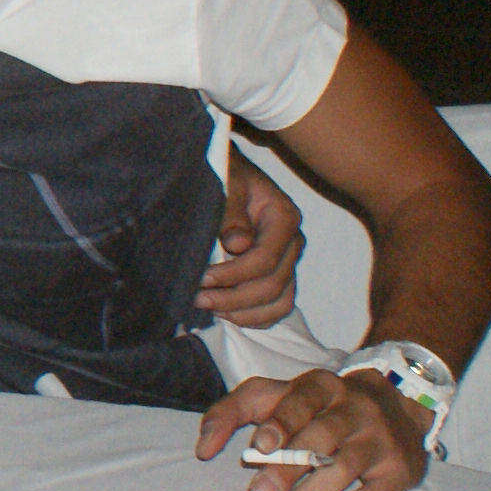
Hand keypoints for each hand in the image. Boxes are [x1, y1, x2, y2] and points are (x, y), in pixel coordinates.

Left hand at [194, 370, 429, 490]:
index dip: (281, 423)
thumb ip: (233, 412)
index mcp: (322, 386)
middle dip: (288, 468)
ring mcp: (382, 439)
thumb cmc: (318, 407)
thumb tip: (203, 448)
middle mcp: (356, 408)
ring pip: (344, 470)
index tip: (258, 447)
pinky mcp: (400, 471)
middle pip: (322, 437)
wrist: (396, 407)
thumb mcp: (277, 396)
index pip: (302, 400)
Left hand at [199, 148, 305, 324]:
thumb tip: (238, 245)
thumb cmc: (225, 175)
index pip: (264, 259)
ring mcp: (288, 261)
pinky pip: (277, 306)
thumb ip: (230, 212)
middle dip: (233, 298)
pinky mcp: (279, 273)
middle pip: (273, 285)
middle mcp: (293, 242)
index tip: (200, 278)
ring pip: (279, 302)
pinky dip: (254, 317)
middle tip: (197, 299)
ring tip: (210, 309)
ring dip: (244, 313)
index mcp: (284, 217)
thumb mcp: (225, 183)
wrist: (230, 173)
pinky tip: (226, 314)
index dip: (232, 275)